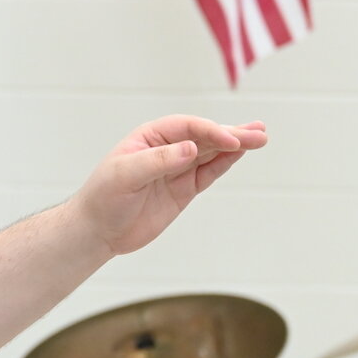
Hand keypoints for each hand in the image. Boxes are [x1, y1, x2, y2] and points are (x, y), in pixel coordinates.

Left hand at [71, 115, 266, 257]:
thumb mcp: (125, 175)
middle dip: (231, 134)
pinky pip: (207, 174)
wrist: (97, 230)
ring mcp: (176, 170)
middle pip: (203, 137)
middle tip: (260, 133)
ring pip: (210, 154)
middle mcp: (165, 149)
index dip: (210, 131)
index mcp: (149, 137)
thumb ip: (158, 161)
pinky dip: (224, 164)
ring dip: (234, 146)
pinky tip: (240, 154)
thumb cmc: (103, 197)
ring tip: (260, 138)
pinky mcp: (182, 191)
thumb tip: (190, 148)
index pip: (186, 127)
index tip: (230, 140)